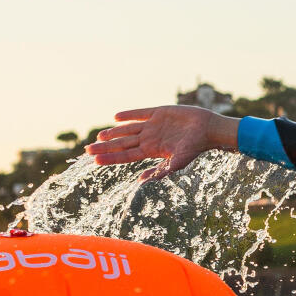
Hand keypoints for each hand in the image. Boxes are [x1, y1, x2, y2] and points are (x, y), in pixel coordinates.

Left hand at [86, 106, 238, 179]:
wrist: (207, 128)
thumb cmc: (195, 147)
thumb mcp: (178, 162)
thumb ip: (160, 171)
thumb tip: (142, 182)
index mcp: (151, 150)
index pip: (126, 155)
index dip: (111, 158)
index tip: (95, 161)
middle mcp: (149, 138)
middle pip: (122, 143)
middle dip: (105, 147)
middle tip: (87, 150)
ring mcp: (153, 125)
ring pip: (128, 129)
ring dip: (113, 132)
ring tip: (99, 136)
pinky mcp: (158, 112)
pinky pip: (140, 113)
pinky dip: (129, 114)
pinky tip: (116, 117)